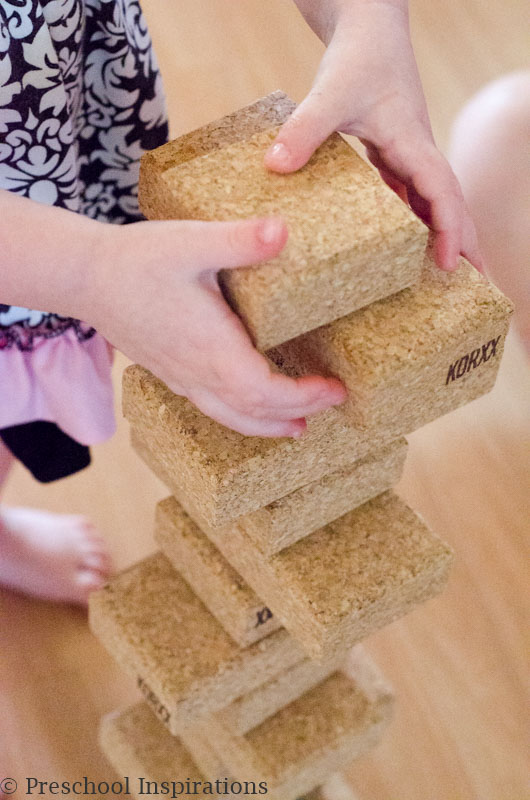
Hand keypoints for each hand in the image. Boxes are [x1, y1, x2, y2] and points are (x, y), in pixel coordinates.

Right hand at [87, 217, 345, 436]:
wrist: (83, 276)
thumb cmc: (137, 259)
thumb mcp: (191, 242)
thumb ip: (239, 240)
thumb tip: (283, 231)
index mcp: (210, 348)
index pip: (265, 392)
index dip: (303, 398)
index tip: (335, 390)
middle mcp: (196, 371)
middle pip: (252, 413)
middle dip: (294, 414)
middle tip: (328, 406)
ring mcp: (180, 376)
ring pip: (229, 416)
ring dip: (266, 425)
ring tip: (295, 427)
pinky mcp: (169, 371)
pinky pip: (210, 407)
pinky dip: (238, 414)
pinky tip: (246, 406)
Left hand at [265, 0, 482, 271]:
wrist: (368, 26)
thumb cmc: (358, 55)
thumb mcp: (330, 93)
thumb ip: (304, 129)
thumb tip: (276, 166)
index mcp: (412, 141)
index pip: (442, 190)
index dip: (449, 227)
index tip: (447, 261)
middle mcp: (417, 151)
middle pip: (450, 201)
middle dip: (465, 240)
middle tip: (475, 281)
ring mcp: (407, 153)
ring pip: (432, 200)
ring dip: (442, 233)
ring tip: (443, 273)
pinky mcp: (392, 152)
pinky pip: (409, 193)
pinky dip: (414, 218)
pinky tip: (402, 242)